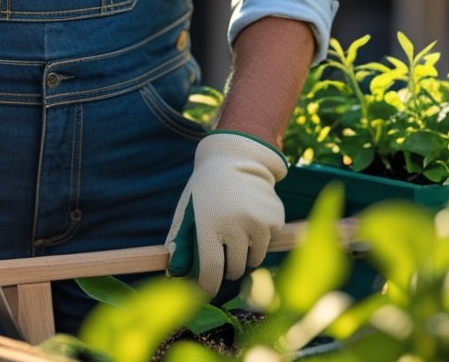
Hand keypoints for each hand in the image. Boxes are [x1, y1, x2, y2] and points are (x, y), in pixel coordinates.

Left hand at [165, 130, 287, 297]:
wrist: (232, 157)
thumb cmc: (204, 190)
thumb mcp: (187, 211)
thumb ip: (180, 243)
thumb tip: (173, 274)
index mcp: (208, 223)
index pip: (211, 270)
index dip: (209, 286)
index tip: (207, 290)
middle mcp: (234, 223)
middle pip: (235, 268)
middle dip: (228, 266)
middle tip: (224, 249)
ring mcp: (258, 220)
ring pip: (255, 258)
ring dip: (246, 252)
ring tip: (237, 229)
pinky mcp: (275, 216)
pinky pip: (270, 241)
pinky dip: (262, 236)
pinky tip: (251, 215)